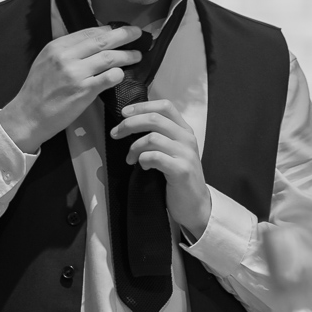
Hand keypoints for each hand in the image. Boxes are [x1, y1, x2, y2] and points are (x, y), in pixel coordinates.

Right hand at [0, 25, 142, 152]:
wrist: (28, 116)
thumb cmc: (37, 90)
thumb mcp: (45, 61)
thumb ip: (66, 51)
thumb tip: (91, 42)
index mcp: (57, 46)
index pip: (89, 32)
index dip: (108, 29)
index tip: (120, 30)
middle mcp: (66, 56)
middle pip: (103, 40)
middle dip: (125, 35)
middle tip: (138, 33)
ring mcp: (76, 73)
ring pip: (110, 57)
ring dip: (128, 55)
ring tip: (137, 56)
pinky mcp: (84, 91)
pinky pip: (109, 77)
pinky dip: (119, 74)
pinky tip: (123, 75)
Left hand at [111, 98, 210, 238]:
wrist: (195, 205)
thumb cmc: (178, 177)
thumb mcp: (173, 151)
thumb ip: (160, 135)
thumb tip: (131, 123)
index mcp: (184, 130)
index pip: (165, 106)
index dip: (142, 106)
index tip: (124, 113)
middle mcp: (187, 139)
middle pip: (155, 118)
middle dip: (129, 124)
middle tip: (115, 134)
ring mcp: (186, 154)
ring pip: (152, 137)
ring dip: (134, 147)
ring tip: (130, 159)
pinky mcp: (181, 170)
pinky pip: (154, 157)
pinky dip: (142, 160)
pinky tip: (142, 167)